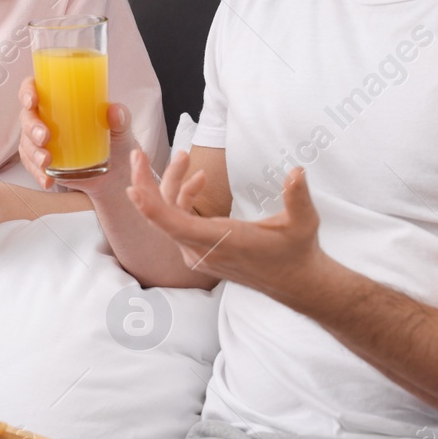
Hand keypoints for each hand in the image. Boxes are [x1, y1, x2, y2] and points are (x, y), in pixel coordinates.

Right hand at [16, 75, 135, 194]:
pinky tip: (48, 179)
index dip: (27, 91)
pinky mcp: (42, 161)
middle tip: (45, 137)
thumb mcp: (121, 128)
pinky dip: (37, 173)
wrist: (115, 172)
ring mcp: (41, 141)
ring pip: (26, 143)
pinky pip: (32, 166)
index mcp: (59, 99)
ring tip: (47, 162)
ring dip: (33, 152)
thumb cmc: (115, 140)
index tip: (32, 101)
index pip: (34, 88)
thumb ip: (120, 117)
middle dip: (32, 127)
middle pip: (27, 117)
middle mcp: (45, 118)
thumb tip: (114, 111)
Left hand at [125, 147, 332, 305]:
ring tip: (182, 156)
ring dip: (172, 185)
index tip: (133, 186)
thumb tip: (297, 172)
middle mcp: (203, 250)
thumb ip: (298, 197)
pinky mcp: (201, 251)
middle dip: (147, 183)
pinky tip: (199, 179)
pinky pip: (180, 223)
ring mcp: (199, 253)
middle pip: (163, 215)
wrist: (295, 283)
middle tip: (138, 155)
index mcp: (222, 241)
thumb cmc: (297, 252)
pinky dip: (183, 199)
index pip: (175, 225)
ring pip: (171, 217)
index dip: (151, 207)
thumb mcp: (304, 223)